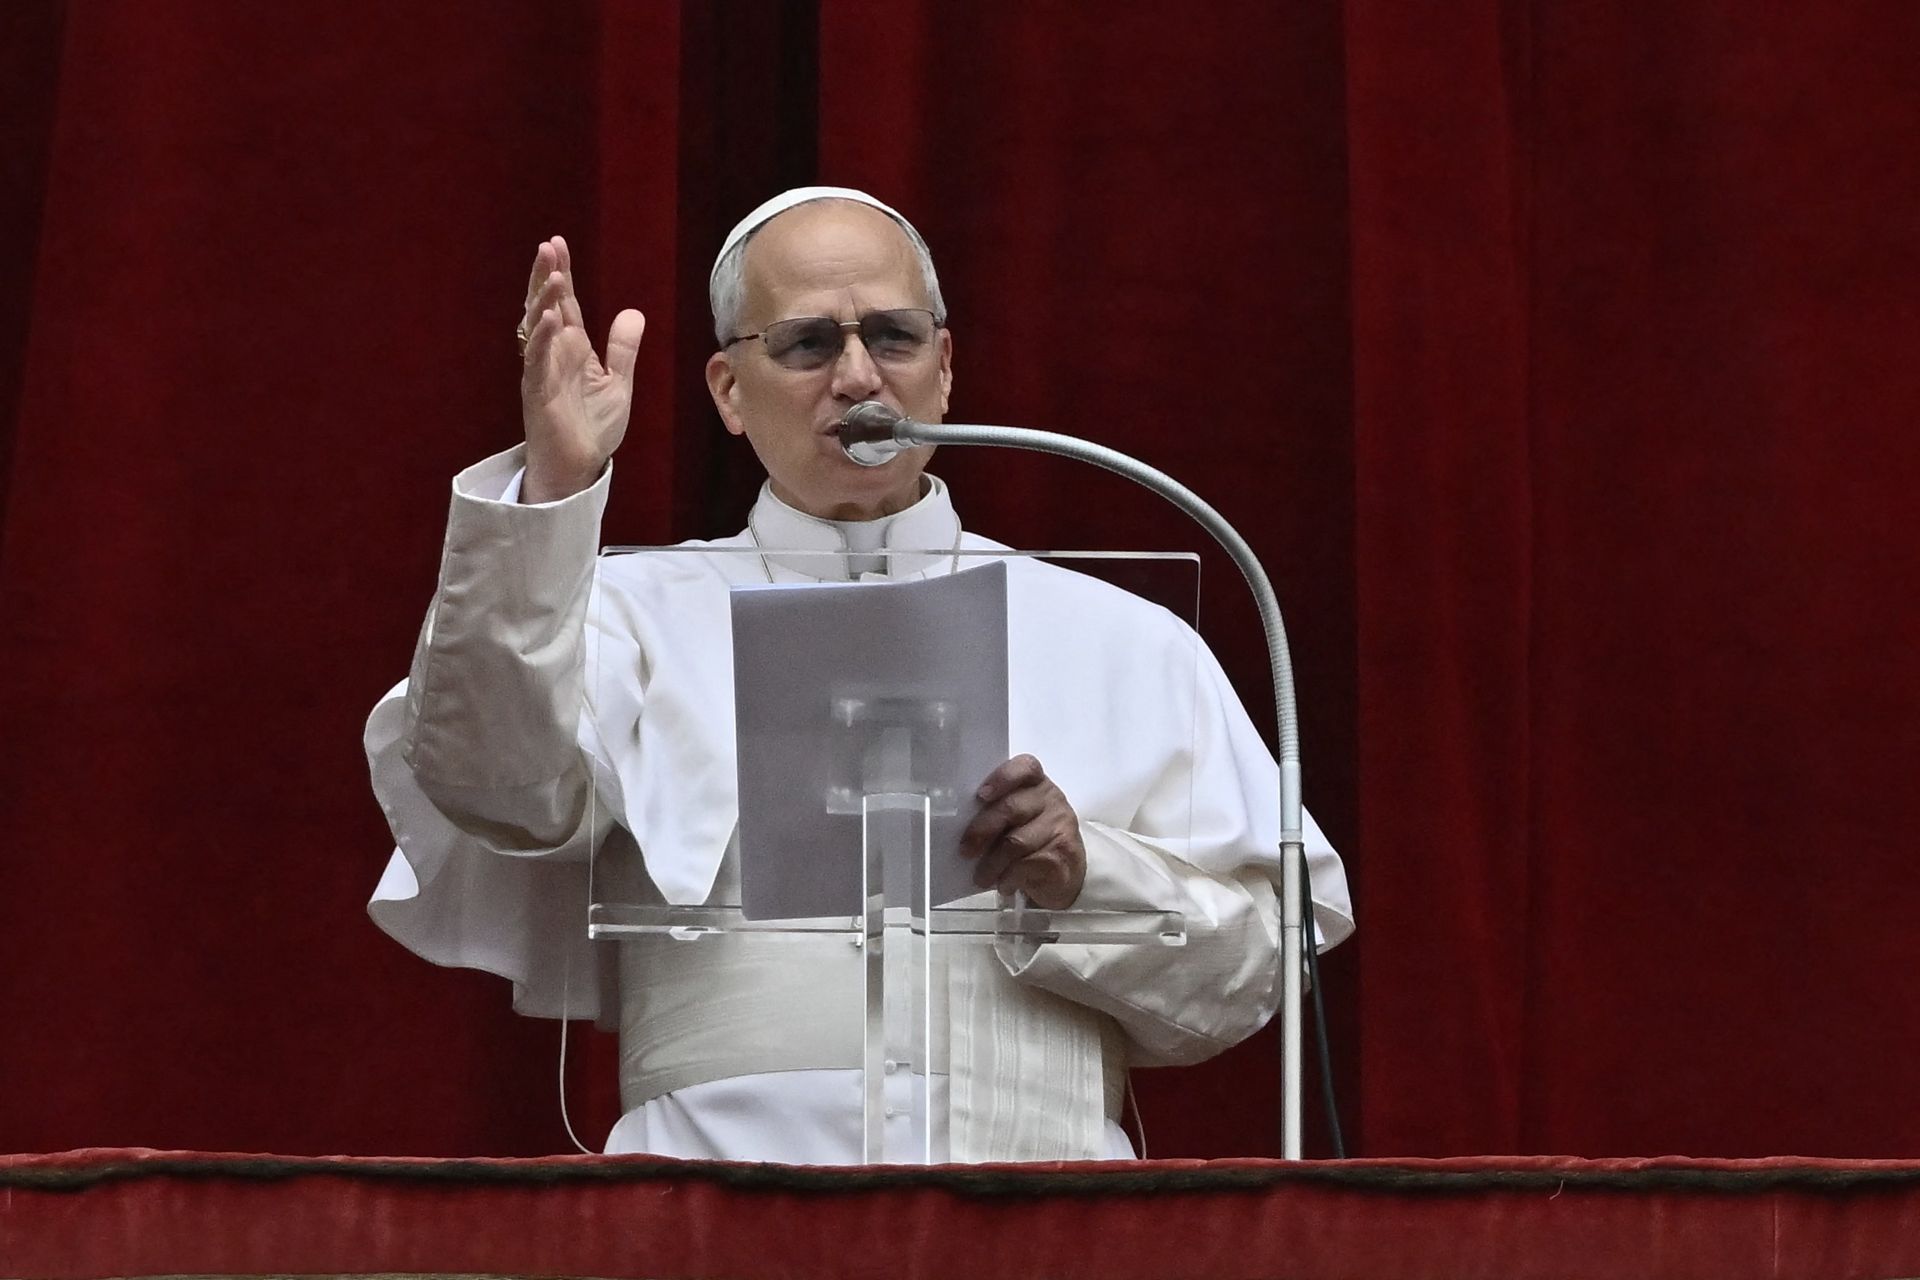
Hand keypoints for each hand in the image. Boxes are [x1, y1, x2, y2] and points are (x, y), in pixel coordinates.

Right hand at [518, 236, 645, 502]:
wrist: (580, 467)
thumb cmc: (592, 427)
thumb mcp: (618, 382)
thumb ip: (623, 349)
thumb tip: (633, 312)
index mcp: (571, 348)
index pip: (565, 303)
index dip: (561, 274)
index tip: (558, 244)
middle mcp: (553, 354)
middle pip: (544, 306)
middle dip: (545, 276)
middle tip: (548, 246)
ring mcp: (542, 371)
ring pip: (536, 328)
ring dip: (543, 301)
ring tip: (553, 274)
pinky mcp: (537, 392)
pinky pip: (536, 360)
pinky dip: (542, 338)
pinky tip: (550, 318)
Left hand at [959, 754, 1085, 908]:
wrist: (1068, 871)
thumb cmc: (1033, 840)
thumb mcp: (1018, 819)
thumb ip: (998, 812)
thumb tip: (960, 825)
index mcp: (1036, 784)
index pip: (1025, 767)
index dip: (1002, 778)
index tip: (980, 795)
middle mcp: (1051, 800)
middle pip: (1012, 808)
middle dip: (982, 830)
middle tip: (965, 850)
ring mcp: (1060, 826)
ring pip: (1016, 842)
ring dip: (992, 863)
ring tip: (981, 876)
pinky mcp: (1062, 854)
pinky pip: (1026, 865)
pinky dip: (1008, 877)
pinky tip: (1003, 884)